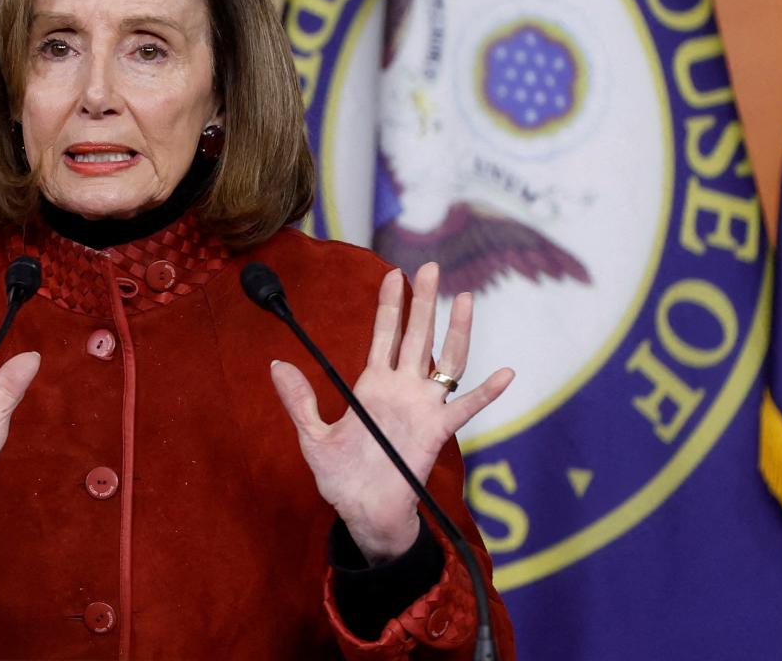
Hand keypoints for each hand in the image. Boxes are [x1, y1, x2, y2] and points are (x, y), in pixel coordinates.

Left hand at [269, 262, 513, 563]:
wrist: (363, 515)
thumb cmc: (341, 478)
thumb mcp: (312, 436)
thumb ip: (299, 400)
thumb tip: (276, 365)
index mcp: (373, 386)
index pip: (384, 335)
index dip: (388, 305)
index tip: (392, 273)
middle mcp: (402, 390)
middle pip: (417, 337)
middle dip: (422, 302)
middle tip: (429, 267)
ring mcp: (422, 409)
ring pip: (445, 361)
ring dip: (456, 331)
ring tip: (464, 298)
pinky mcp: (436, 433)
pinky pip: (466, 409)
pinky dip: (487, 393)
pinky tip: (505, 373)